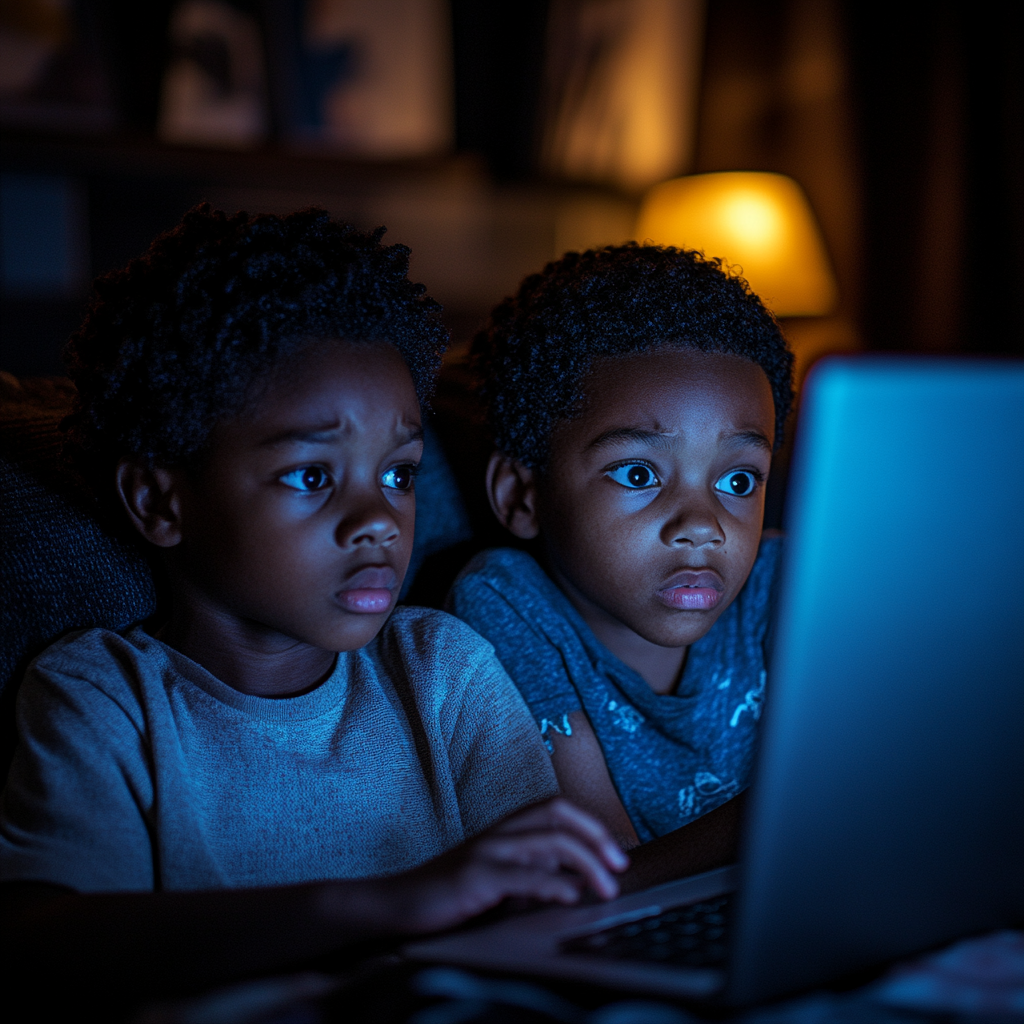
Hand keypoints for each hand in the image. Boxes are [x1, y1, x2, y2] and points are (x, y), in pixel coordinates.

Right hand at [374, 797, 628, 934]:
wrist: (396, 906)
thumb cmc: (450, 896)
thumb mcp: (498, 879)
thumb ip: (531, 871)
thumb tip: (577, 879)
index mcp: (506, 828)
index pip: (557, 808)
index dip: (592, 824)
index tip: (617, 852)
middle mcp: (499, 832)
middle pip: (559, 815)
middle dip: (597, 836)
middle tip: (621, 865)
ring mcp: (487, 852)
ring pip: (550, 842)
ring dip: (587, 863)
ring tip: (607, 888)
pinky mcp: (475, 878)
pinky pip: (522, 876)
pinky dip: (553, 884)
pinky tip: (570, 897)